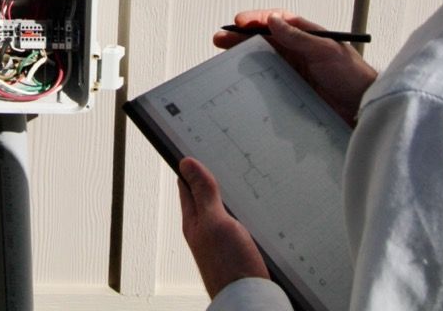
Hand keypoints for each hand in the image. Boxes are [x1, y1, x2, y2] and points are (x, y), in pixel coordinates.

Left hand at [178, 157, 268, 298]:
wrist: (251, 300)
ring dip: (231, 194)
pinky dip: (246, 211)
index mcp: (194, 221)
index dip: (190, 166)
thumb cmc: (229, 267)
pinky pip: (242, 223)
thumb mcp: (215, 221)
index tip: (193, 147)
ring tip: (237, 175)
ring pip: (226, 209)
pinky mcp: (242, 249)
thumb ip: (203, 193)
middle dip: (212, 177)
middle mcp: (207, 230)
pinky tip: (256, 207)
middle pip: (207, 197)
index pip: (187, 186)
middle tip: (218, 156)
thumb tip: (186, 164)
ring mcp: (225, 240)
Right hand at [215, 9, 376, 125]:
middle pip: (265, 40)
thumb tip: (273, 20)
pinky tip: (240, 80)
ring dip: (244, 56)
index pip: (277, 21)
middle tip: (220, 37)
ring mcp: (295, 72)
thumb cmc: (353, 77)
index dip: (257, 19)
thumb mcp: (327, 51)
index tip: (239, 22)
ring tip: (224, 55)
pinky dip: (253, 78)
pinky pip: (268, 82)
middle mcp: (299, 52)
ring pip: (263, 59)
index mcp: (308, 36)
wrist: (364, 111)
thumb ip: (299, 37)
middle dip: (242, 36)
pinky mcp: (292, 91)